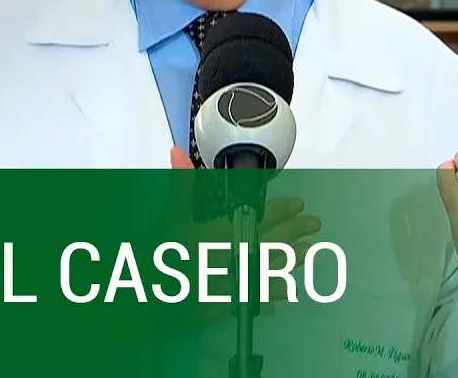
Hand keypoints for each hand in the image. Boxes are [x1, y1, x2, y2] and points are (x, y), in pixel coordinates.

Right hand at [169, 147, 321, 320]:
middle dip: (294, 231)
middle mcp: (228, 256)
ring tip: (309, 252)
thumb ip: (180, 183)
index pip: (255, 217)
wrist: (143, 294)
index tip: (298, 204)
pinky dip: (271, 292)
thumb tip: (177, 152)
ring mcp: (229, 282)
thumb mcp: (168, 215)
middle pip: (268, 241)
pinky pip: (253, 297)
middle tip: (314, 224)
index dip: (280, 209)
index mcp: (216, 232)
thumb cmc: (155, 253)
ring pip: (266, 268)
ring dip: (290, 259)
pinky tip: (287, 289)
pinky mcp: (225, 305)